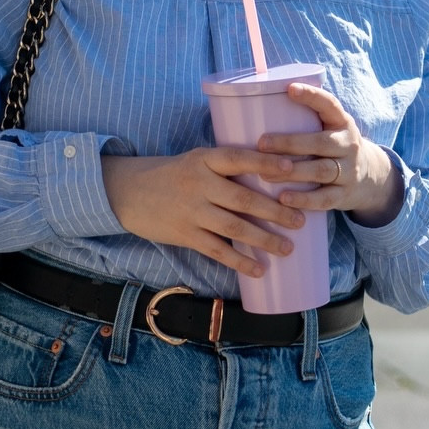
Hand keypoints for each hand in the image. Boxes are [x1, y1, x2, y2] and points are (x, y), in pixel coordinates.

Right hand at [100, 147, 305, 279]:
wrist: (128, 192)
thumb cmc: (173, 175)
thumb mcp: (196, 160)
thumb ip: (226, 167)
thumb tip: (274, 176)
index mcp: (205, 159)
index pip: (239, 158)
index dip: (266, 163)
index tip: (292, 168)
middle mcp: (198, 183)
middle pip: (243, 198)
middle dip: (275, 211)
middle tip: (300, 220)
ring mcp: (191, 210)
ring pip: (233, 227)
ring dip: (263, 239)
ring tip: (287, 248)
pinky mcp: (184, 234)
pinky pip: (216, 249)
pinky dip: (238, 261)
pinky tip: (258, 269)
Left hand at [258, 85, 402, 227]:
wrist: (371, 177)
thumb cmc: (335, 148)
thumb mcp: (330, 129)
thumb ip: (305, 121)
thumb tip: (256, 107)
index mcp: (342, 123)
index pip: (329, 104)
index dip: (311, 96)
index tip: (290, 88)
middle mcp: (348, 145)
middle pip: (321, 143)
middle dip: (290, 143)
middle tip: (261, 143)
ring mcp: (349, 170)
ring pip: (322, 170)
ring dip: (292, 172)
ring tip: (265, 174)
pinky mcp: (345, 195)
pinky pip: (324, 198)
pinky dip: (304, 199)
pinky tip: (283, 199)